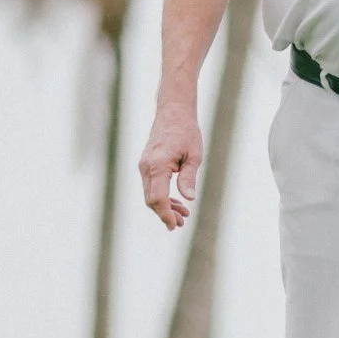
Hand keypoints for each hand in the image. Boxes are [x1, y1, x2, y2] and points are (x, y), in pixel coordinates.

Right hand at [138, 102, 202, 230]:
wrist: (173, 112)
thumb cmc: (187, 131)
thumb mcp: (194, 155)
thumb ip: (188, 177)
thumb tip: (189, 199)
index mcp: (158, 165)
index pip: (158, 198)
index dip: (165, 214)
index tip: (175, 225)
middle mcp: (146, 167)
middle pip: (151, 200)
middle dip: (165, 214)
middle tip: (182, 223)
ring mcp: (144, 166)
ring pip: (150, 194)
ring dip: (164, 206)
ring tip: (183, 214)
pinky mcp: (146, 164)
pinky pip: (151, 185)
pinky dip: (161, 195)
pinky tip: (176, 201)